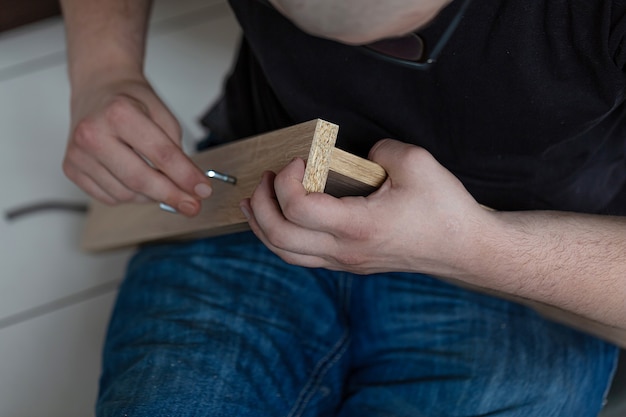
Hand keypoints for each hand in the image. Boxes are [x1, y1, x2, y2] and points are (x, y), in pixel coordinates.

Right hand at [62, 72, 211, 215]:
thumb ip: (176, 150)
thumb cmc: (130, 101)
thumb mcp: (163, 114)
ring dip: (150, 195)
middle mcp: (92, 133)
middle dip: (171, 195)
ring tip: (159, 181)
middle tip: (192, 205)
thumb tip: (187, 187)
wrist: (98, 89)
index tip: (203, 190)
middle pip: (140, 179)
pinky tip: (135, 179)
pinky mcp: (71, 169)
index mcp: (119, 113)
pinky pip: (110, 198)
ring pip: (125, 194)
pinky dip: (130, 195)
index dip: (186, 176)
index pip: (161, 154)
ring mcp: (78, 154)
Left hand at [240, 139, 490, 275]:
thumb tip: (357, 155)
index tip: (299, 160)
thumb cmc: (445, 210)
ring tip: (255, 202)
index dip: (287, 180)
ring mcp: (346, 262)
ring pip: (286, 254)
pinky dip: (282, 237)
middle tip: (265, 178)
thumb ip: (378, 150)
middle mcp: (346, 251)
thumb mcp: (416, 162)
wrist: (465, 248)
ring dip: (263, 226)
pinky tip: (281, 219)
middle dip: (262, 205)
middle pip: (280, 237)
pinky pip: (302, 257)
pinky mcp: (350, 263)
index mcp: (359, 226)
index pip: (298, 209)